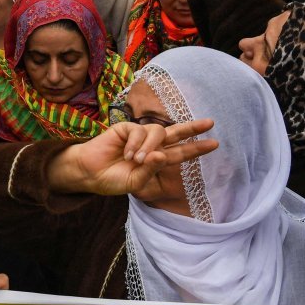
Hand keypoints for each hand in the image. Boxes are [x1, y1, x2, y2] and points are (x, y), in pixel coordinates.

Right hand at [48, 119, 216, 198]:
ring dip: (149, 147)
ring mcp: (138, 135)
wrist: (90, 173)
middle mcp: (150, 145)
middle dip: (192, 127)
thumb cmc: (113, 179)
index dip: (196, 148)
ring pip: (156, 132)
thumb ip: (150, 170)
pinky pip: (138, 132)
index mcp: (156, 159)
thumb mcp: (136, 182)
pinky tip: (126, 153)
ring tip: (135, 160)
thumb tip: (162, 155)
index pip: (180, 152)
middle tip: (210, 123)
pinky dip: (134, 144)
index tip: (215, 144)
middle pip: (175, 132)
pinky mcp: (125, 128)